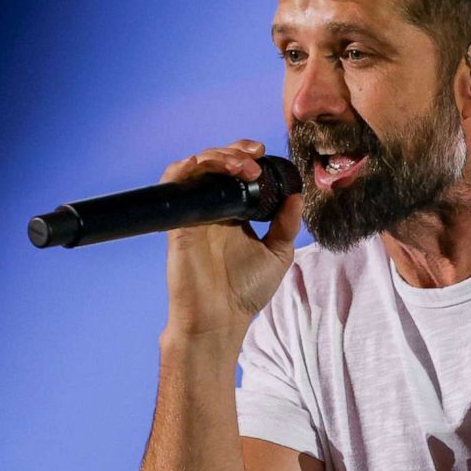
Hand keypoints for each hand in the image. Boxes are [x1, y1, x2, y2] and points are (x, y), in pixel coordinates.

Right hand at [159, 140, 302, 340]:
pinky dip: (184, 168)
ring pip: (194, 167)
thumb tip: (297, 197)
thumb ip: (287, 224)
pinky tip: (203, 166)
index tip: (261, 152)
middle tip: (252, 160)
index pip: (235, 171)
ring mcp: (195, 213)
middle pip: (215, 163)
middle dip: (233, 152)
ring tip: (240, 167)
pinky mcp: (178, 222)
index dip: (245, 154)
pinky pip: (173, 185)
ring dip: (216, 156)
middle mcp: (213, 209)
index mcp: (235, 213)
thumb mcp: (278, 254)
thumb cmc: (245, 292)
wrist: (220, 318)